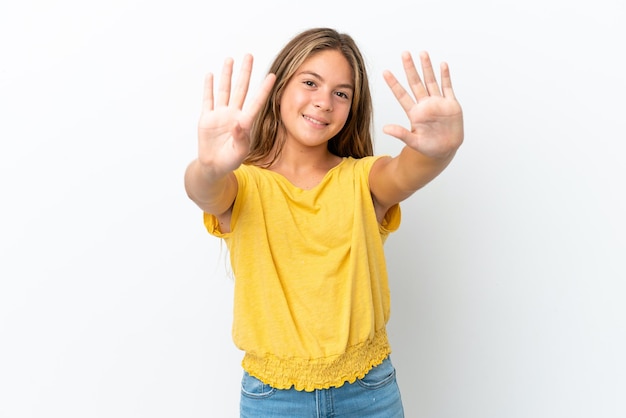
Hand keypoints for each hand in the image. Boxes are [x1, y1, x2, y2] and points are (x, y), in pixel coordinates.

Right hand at [197, 55, 274, 176]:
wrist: (213, 166)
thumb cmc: (230, 161)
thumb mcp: (239, 153)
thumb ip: (240, 138)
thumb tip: (238, 123)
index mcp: (244, 123)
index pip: (256, 102)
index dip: (264, 89)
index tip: (273, 76)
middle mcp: (233, 115)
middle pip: (240, 89)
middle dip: (245, 73)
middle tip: (249, 56)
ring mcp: (220, 115)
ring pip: (224, 90)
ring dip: (227, 75)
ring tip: (230, 59)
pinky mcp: (207, 118)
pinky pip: (208, 100)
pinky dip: (209, 87)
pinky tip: (211, 75)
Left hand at [382, 51, 463, 158]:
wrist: (445, 150)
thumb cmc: (428, 147)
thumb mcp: (413, 142)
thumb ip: (400, 134)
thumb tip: (385, 129)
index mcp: (415, 113)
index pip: (402, 95)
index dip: (394, 84)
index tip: (385, 72)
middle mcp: (425, 105)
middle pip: (416, 83)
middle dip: (410, 68)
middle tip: (404, 54)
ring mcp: (438, 103)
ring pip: (431, 81)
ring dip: (427, 68)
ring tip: (422, 53)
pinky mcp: (451, 105)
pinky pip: (447, 88)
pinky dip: (445, 77)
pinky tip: (442, 65)